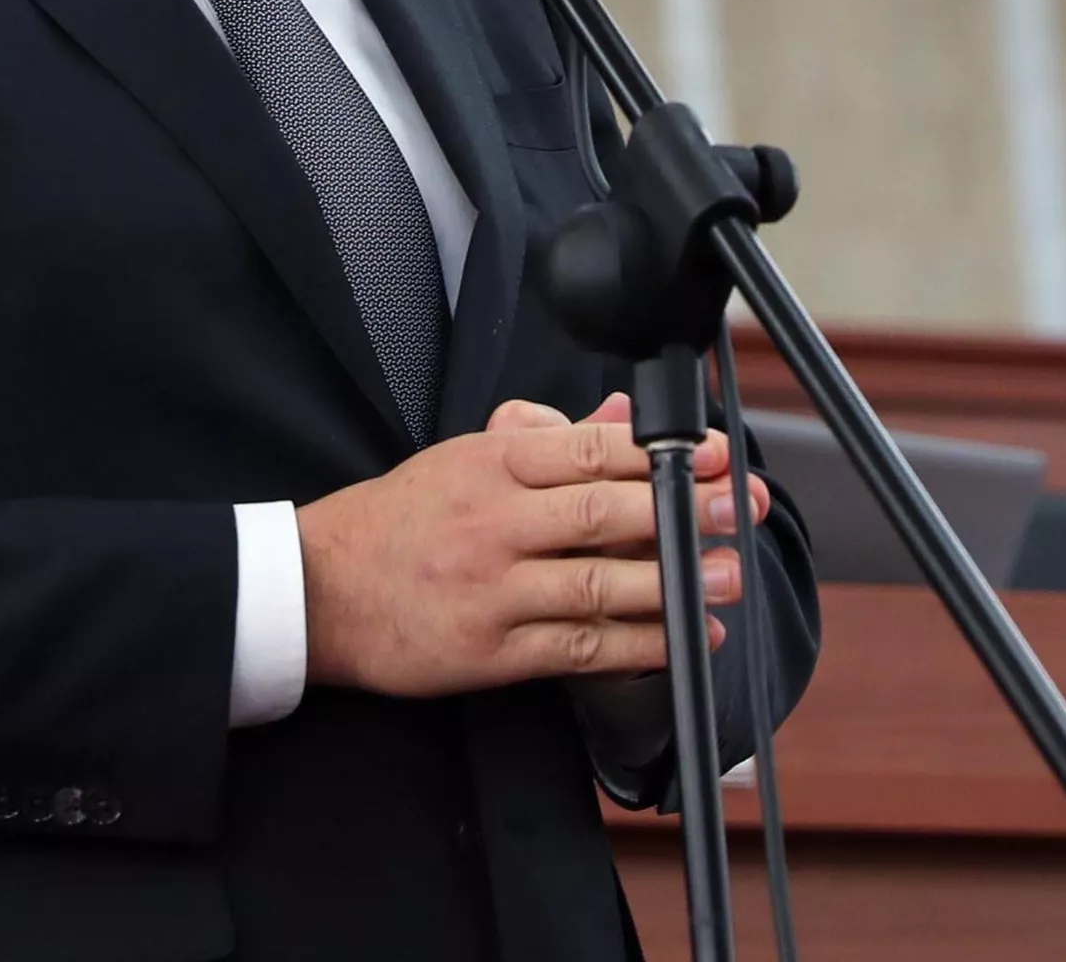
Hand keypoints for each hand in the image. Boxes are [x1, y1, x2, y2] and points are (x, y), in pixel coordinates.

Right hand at [296, 392, 769, 698]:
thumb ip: (546, 436)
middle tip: (741, 508)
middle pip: (603, 513)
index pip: (590, 450)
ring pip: (598, 584)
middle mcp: (492, 522)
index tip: (713, 455)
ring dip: (673, 582)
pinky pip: (578, 647)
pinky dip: (638, 643)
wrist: (324, 589)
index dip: (661, 453)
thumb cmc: (400, 518)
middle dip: (682, 510)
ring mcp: (493, 589)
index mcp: (488, 463)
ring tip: (726, 574)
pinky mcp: (492, 650)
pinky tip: (682, 637)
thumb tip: (620, 415)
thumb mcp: (464, 457)